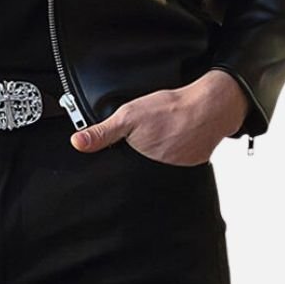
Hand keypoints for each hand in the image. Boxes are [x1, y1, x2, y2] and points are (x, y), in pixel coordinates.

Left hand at [68, 69, 250, 165]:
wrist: (207, 108)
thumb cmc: (170, 110)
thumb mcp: (128, 116)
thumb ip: (102, 133)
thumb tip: (77, 143)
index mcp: (138, 165)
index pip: (120, 175)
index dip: (116, 167)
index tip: (115, 156)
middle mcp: (156, 175)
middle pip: (137, 173)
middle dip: (134, 161)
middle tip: (144, 138)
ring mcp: (174, 173)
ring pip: (155, 169)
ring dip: (154, 158)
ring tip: (159, 137)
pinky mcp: (189, 169)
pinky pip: (174, 165)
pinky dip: (171, 155)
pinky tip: (172, 139)